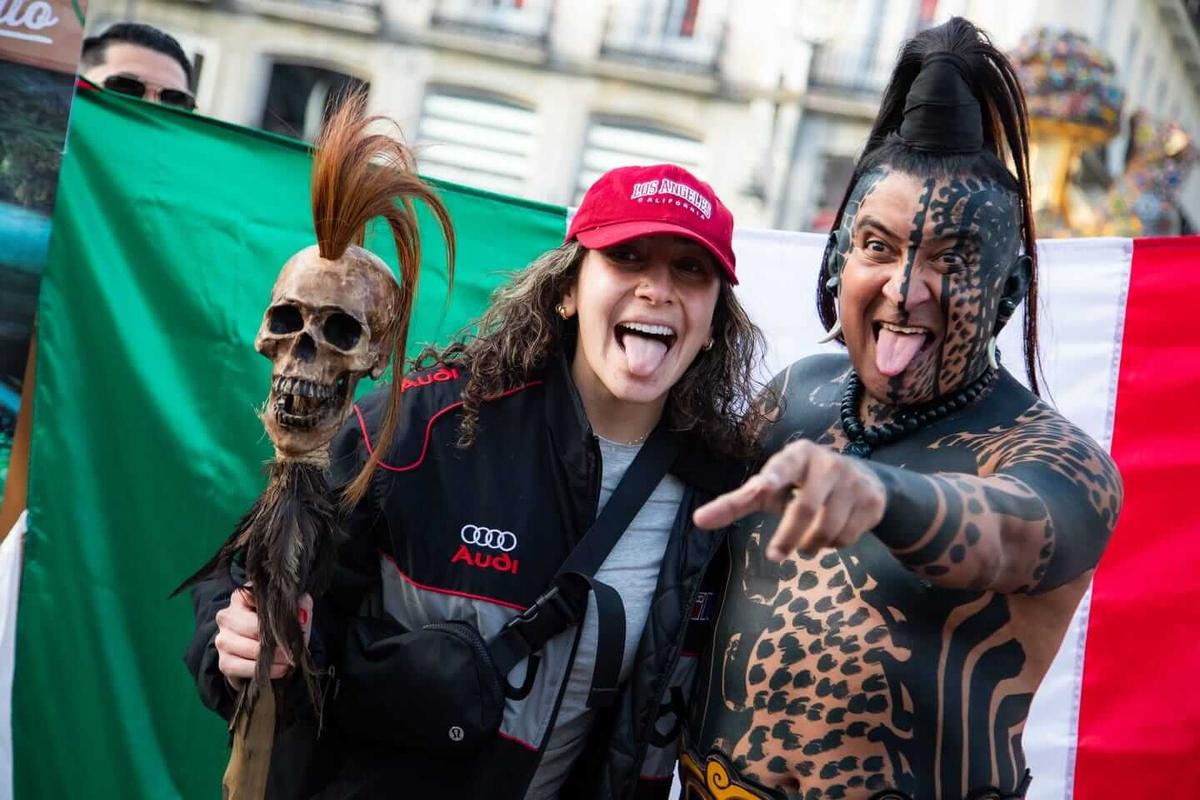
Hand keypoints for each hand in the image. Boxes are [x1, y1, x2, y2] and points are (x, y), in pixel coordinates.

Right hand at [214, 585, 312, 688]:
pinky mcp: (223, 661)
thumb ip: (299, 607)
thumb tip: (304, 601)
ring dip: (273, 657)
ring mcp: (222, 639)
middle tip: (294, 648)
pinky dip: (263, 670)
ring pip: (249, 648)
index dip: (277, 613)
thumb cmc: (277, 630)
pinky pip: (241, 667)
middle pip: (253, 627)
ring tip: (289, 660)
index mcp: (241, 597)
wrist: (265, 656)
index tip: (293, 621)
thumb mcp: (291, 616)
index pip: (257, 599)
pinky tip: (279, 669)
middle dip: (277, 640)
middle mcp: (227, 616)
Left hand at [693, 439, 886, 560]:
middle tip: (776, 555)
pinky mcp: (872, 500)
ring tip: (807, 541)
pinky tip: (833, 533)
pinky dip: (834, 545)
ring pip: (827, 529)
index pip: (782, 466)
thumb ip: (735, 503)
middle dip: (787, 537)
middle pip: (804, 509)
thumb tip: (697, 520)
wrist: (862, 480)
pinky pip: (847, 537)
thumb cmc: (800, 484)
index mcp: (797, 455)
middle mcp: (827, 462)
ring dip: (811, 544)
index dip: (774, 476)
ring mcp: (853, 480)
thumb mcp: (770, 489)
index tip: (763, 487)